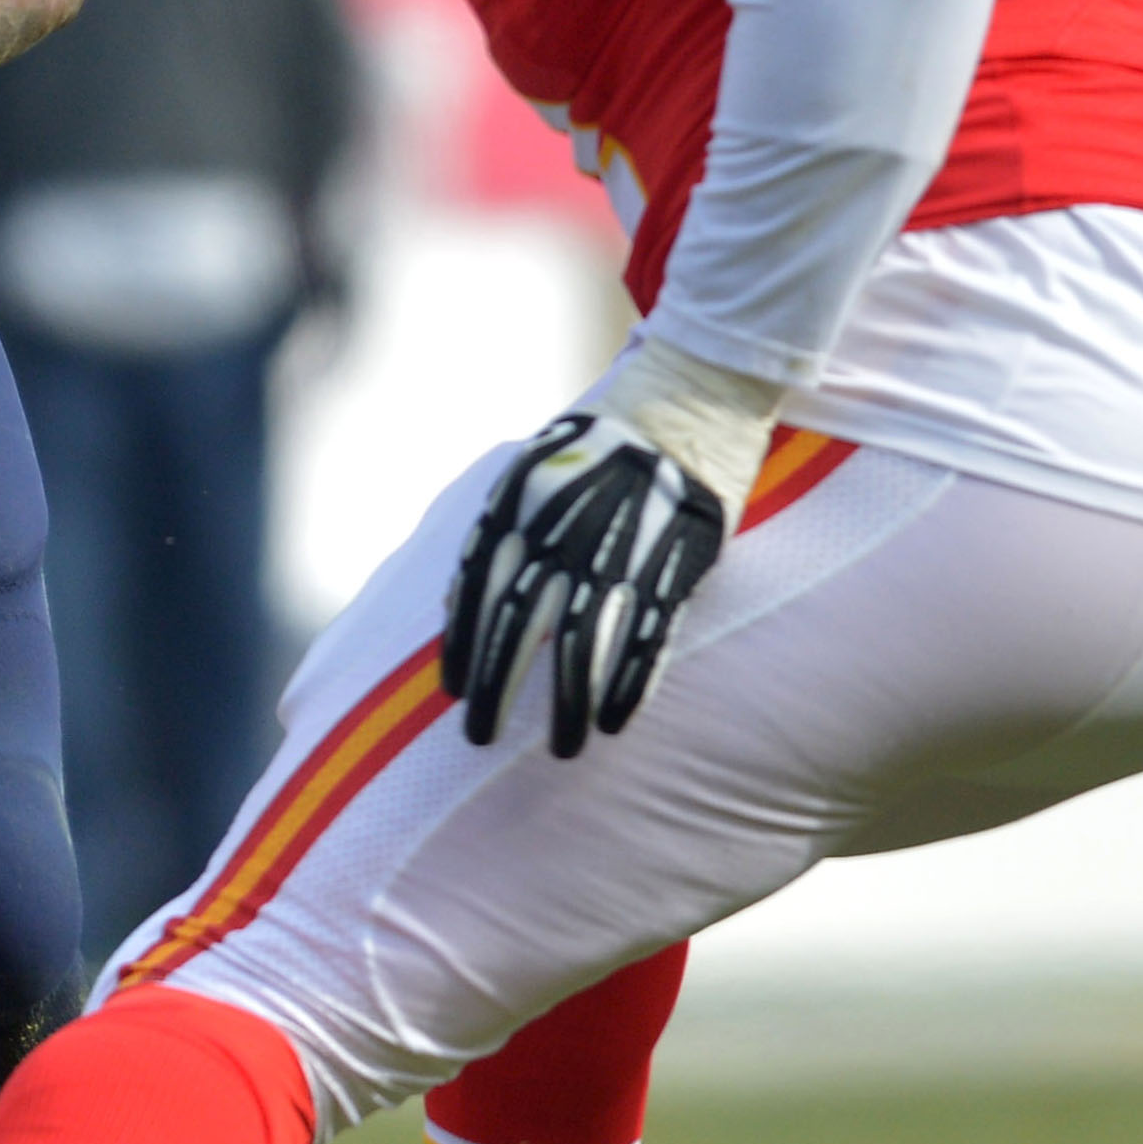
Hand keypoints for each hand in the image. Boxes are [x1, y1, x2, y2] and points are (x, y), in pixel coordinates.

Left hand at [443, 338, 776, 756]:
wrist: (688, 396)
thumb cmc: (596, 442)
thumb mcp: (527, 471)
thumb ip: (492, 535)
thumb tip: (455, 606)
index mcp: (523, 503)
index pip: (480, 588)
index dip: (464, 644)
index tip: (454, 692)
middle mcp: (567, 528)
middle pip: (523, 623)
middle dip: (499, 686)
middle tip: (481, 736)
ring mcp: (625, 545)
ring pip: (587, 641)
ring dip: (570, 702)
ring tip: (563, 748)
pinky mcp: (679, 558)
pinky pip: (649, 634)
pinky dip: (631, 682)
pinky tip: (617, 719)